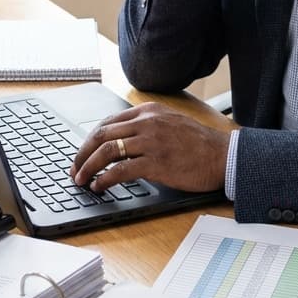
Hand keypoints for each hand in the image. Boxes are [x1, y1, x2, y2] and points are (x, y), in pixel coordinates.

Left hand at [70, 102, 229, 193]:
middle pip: (101, 135)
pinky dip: (104, 179)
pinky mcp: (156, 162)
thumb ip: (146, 126)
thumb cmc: (198, 144)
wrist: (223, 155)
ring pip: (107, 151)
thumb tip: (119, 142)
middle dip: (82, 154)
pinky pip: (120, 170)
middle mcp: (147, 122)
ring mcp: (151, 141)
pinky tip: (99, 186)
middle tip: (74, 168)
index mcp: (148, 111)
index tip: (82, 153)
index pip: (108, 122)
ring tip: (81, 179)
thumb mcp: (169, 123)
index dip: (89, 140)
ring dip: (88, 167)